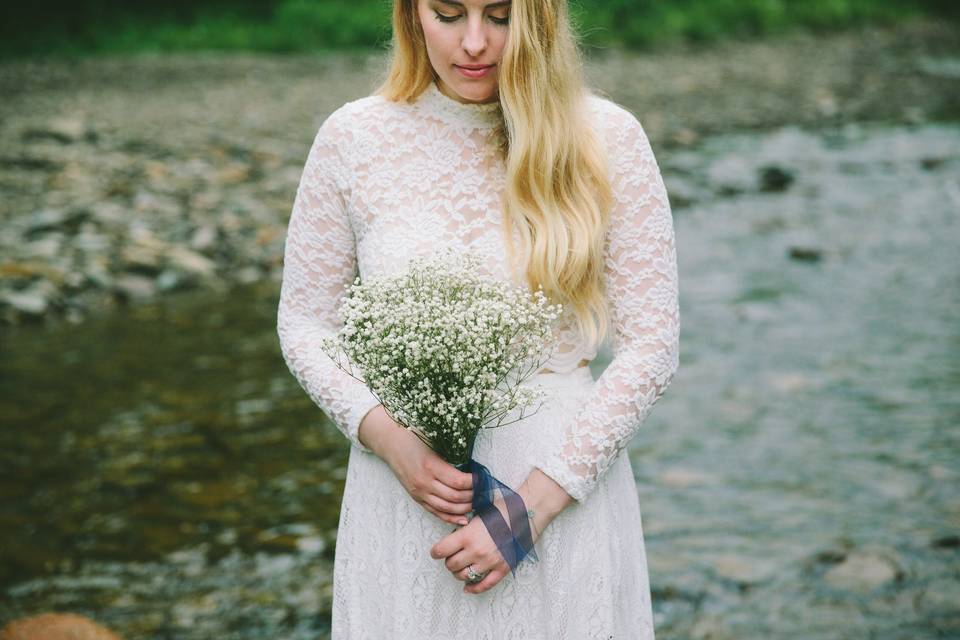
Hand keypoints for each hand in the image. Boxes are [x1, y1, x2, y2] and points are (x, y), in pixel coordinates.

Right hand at [360, 406, 473, 526]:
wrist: (390, 443)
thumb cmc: (413, 436)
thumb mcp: (433, 439)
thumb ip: (452, 449)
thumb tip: (475, 459)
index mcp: (430, 465)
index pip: (459, 481)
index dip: (474, 482)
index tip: (484, 478)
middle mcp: (424, 482)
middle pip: (455, 497)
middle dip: (473, 496)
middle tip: (485, 492)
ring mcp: (419, 492)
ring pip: (447, 508)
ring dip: (465, 508)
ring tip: (478, 503)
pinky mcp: (416, 498)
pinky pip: (436, 512)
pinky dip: (451, 518)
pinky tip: (464, 519)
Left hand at [429, 509, 512, 594]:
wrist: (527, 513)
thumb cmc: (502, 509)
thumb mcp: (477, 514)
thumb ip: (464, 529)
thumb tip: (453, 538)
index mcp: (468, 535)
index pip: (442, 550)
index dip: (435, 552)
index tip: (435, 552)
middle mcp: (477, 551)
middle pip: (452, 565)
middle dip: (449, 561)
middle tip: (452, 556)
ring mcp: (490, 562)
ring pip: (464, 576)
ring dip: (459, 573)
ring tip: (461, 567)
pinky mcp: (502, 569)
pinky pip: (485, 585)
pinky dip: (474, 589)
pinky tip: (467, 588)